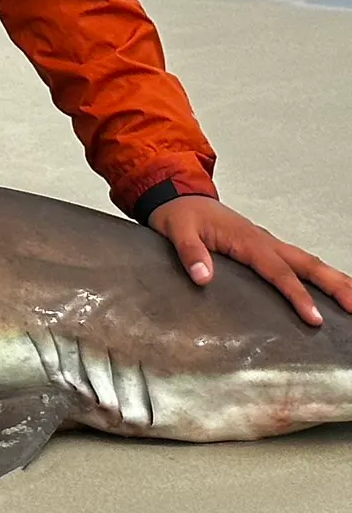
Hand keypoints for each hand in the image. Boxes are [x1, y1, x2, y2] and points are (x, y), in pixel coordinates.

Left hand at [149, 195, 351, 326]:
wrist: (176, 193)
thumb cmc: (179, 214)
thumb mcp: (176, 230)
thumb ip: (190, 252)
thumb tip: (203, 277)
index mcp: (246, 239)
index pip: (278, 270)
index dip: (297, 295)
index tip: (315, 318)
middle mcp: (263, 240)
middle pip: (307, 263)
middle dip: (335, 286)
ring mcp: (266, 243)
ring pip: (308, 261)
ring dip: (334, 280)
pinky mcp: (264, 247)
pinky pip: (297, 262)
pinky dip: (318, 275)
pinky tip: (329, 288)